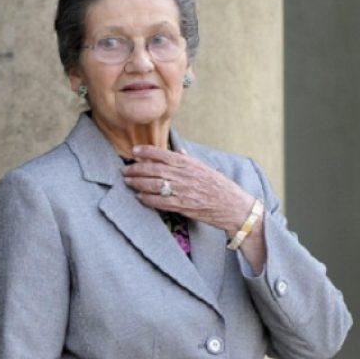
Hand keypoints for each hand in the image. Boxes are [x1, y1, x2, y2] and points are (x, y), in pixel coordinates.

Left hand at [121, 145, 254, 234]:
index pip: (161, 154)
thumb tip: (178, 153)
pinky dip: (147, 199)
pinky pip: (159, 201)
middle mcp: (183, 175)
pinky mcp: (182, 206)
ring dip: (137, 183)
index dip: (145, 152)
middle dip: (136, 169)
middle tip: (126, 171)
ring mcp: (182, 191)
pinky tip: (140, 197)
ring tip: (128, 182)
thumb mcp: (206, 169)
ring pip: (152, 185)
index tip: (134, 151)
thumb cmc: (221, 187)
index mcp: (188, 164)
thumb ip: (189, 161)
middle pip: (152, 169)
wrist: (233, 206)